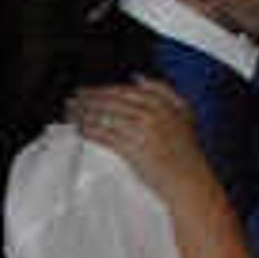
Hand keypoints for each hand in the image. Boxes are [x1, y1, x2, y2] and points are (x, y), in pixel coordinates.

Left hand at [67, 77, 208, 203]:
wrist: (188, 179)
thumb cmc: (185, 151)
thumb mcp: (184, 112)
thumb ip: (164, 91)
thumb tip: (137, 78)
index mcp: (164, 103)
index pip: (126, 91)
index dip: (103, 90)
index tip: (87, 90)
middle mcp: (153, 113)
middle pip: (113, 101)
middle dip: (88, 99)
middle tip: (71, 99)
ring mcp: (143, 131)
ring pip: (107, 116)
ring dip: (85, 113)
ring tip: (70, 113)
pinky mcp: (133, 149)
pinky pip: (106, 136)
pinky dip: (90, 131)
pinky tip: (79, 129)